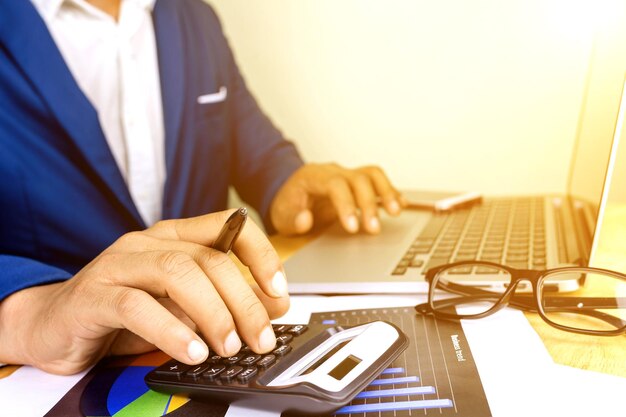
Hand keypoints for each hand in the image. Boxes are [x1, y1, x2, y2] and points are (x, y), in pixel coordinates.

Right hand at [0, 210, 288, 374]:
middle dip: (243, 302)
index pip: (229, 227)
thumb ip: (223, 301)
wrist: (54, 325)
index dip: (261, 255)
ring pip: (177, 273)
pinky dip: (170, 331)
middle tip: (259, 339)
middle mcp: (148, 242)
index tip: (279, 291)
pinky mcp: (94, 295)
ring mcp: (119, 264)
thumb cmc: (124, 314)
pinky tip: (190, 352)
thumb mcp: (182, 307)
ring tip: (227, 347)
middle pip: (209, 259)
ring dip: (212, 313)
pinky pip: (136, 306)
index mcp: (175, 238)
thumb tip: (273, 306)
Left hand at [270, 163, 403, 234]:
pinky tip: (400, 204)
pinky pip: (377, 180)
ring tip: (396, 212)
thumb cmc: (287, 204)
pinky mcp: (356, 182)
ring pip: (372, 174)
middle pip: (358, 179)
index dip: (346, 205)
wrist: (289, 191)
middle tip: (374, 229)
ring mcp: (346, 174)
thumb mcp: (281, 216)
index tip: (352, 227)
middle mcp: (333, 171)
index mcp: (313, 176)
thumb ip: (292, 219)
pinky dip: (390, 191)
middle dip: (369, 204)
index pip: (335, 184)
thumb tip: (305, 220)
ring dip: (387, 192)